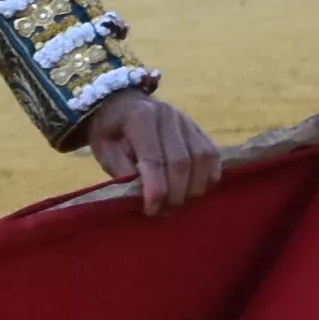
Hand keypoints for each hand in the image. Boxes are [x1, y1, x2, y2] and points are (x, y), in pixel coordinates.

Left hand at [83, 90, 219, 212]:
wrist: (122, 106)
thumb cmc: (110, 132)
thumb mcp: (105, 151)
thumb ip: (123, 171)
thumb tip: (144, 195)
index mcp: (140, 118)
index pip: (155, 160)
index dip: (156, 191)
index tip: (151, 211)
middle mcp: (168, 115)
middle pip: (182, 162)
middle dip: (175, 194)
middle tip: (165, 213)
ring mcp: (187, 120)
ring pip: (203, 158)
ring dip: (194, 188)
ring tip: (179, 204)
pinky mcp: (199, 128)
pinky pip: (213, 155)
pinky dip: (208, 177)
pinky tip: (194, 190)